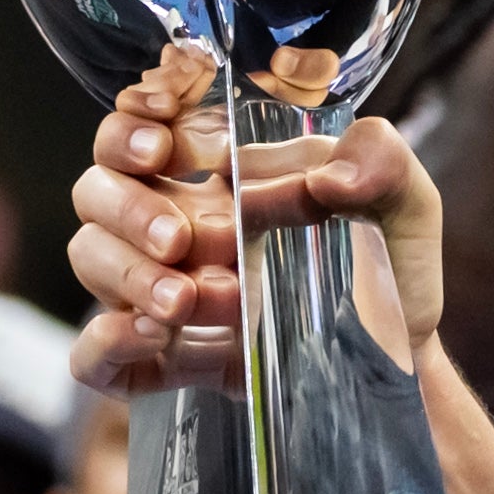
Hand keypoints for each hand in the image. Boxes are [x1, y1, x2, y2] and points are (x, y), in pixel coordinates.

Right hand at [65, 52, 446, 397]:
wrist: (398, 365)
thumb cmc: (388, 273)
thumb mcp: (404, 206)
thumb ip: (381, 162)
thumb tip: (328, 176)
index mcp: (216, 176)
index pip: (135, 131)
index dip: (129, 127)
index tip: (161, 143)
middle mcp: (174, 226)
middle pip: (95, 191)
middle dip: (129, 208)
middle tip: (182, 238)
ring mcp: (160, 295)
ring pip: (89, 261)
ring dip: (131, 273)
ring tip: (190, 299)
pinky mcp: (161, 364)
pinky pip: (91, 356)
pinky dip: (108, 340)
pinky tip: (155, 334)